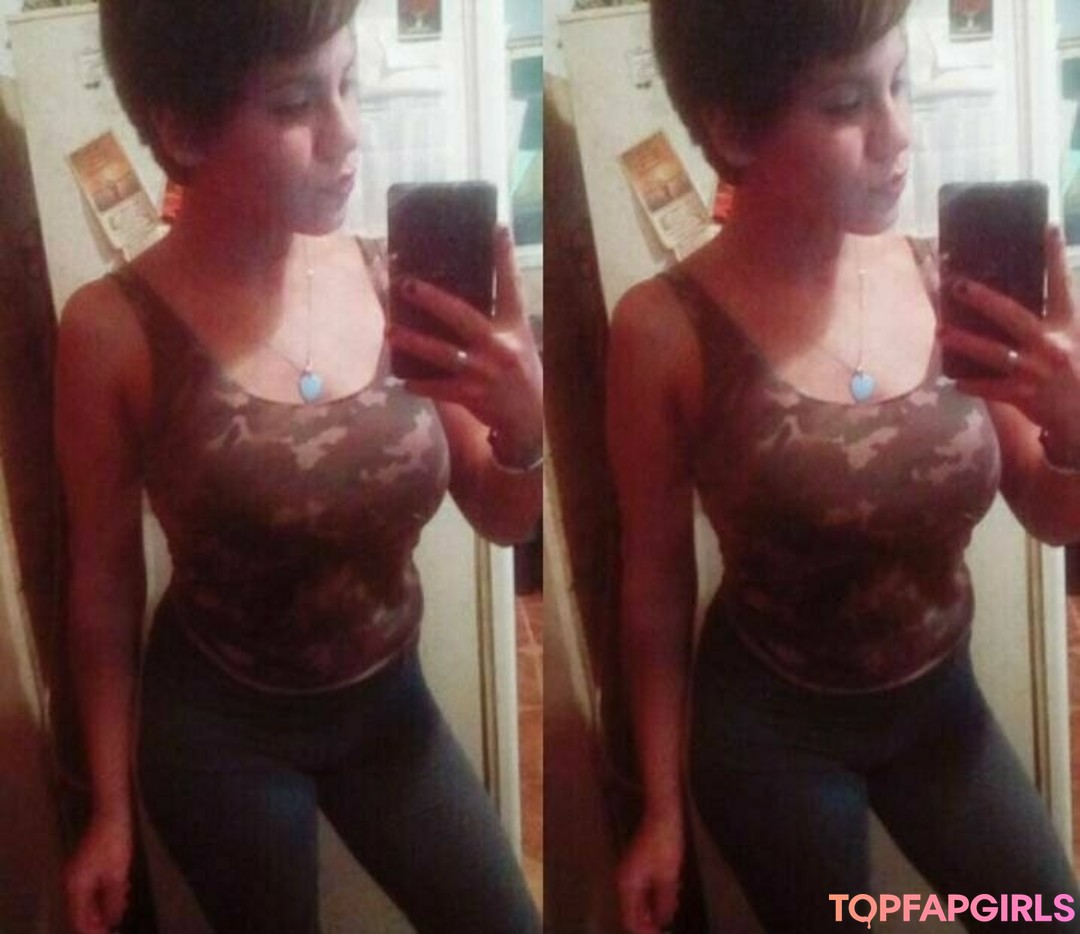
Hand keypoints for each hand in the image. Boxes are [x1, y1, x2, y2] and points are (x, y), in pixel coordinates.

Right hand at [65, 814, 132, 933]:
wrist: (112, 813)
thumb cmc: (114, 842)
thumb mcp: (118, 875)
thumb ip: (114, 900)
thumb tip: (113, 920)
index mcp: (75, 886)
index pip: (78, 919)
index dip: (92, 930)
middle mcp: (71, 882)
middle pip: (81, 911)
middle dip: (98, 919)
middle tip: (116, 923)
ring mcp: (76, 874)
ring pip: (87, 899)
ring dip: (103, 906)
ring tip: (122, 907)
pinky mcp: (84, 866)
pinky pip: (91, 887)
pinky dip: (104, 893)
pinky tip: (120, 891)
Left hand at [385, 225, 542, 458]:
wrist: (530, 420)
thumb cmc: (519, 372)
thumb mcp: (518, 339)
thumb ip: (496, 316)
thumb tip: (460, 291)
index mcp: (513, 327)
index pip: (511, 285)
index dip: (505, 256)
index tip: (497, 226)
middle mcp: (499, 346)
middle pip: (462, 316)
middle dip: (432, 299)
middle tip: (405, 284)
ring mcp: (483, 372)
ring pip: (442, 353)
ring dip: (413, 342)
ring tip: (390, 331)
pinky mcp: (472, 395)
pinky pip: (439, 388)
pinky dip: (420, 384)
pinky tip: (403, 380)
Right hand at [617, 811, 683, 933]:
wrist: (663, 815)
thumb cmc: (664, 843)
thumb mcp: (668, 876)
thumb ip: (665, 902)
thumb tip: (664, 921)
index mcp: (628, 884)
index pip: (630, 918)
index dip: (644, 931)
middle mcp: (624, 880)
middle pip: (632, 912)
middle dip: (648, 923)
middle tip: (664, 929)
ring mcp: (629, 873)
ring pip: (637, 902)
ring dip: (651, 911)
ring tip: (667, 916)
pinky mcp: (637, 867)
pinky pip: (641, 891)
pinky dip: (652, 899)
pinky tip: (666, 900)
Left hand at [939, 227, 1079, 446]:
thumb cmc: (1076, 371)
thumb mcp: (1073, 338)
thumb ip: (1051, 321)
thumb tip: (1013, 304)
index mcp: (1067, 324)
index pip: (1061, 284)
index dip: (1055, 255)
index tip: (1048, 226)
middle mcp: (1051, 344)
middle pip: (1013, 315)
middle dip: (984, 299)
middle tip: (957, 285)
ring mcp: (1036, 370)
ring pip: (993, 352)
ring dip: (964, 342)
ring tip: (941, 331)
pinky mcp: (1024, 394)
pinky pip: (990, 388)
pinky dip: (971, 385)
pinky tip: (955, 382)